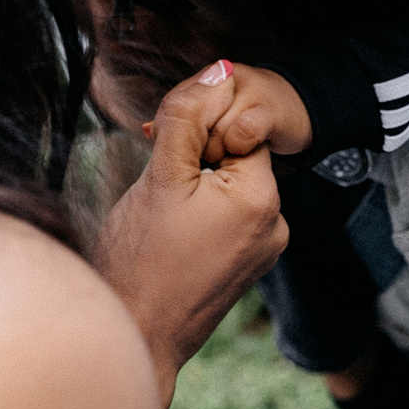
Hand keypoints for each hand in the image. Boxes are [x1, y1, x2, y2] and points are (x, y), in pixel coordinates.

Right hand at [92, 60, 288, 408]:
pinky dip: (197, 209)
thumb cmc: (140, 263)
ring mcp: (260, 249)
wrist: (134, 338)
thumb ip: (188, 117)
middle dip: (193, 153)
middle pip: (233, 154)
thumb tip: (216, 70)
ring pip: (225, 184)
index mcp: (263, 199)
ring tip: (158, 210)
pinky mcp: (243, 265)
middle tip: (154, 176)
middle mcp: (275, 225)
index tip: (161, 146)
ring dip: (192, 180)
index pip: (238, 126)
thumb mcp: (161, 175)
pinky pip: (225, 215)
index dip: (197, 127)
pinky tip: (168, 228)